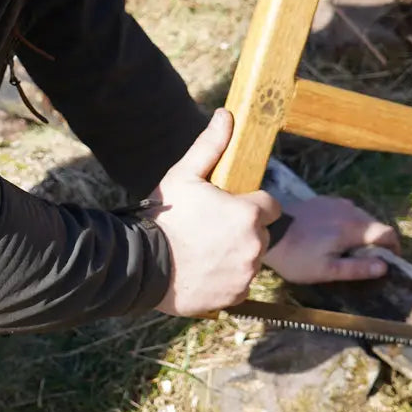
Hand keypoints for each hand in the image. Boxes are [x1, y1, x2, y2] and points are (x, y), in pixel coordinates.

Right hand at [152, 109, 280, 315]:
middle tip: (210, 228)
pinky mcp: (237, 295)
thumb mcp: (183, 175)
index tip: (227, 206)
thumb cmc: (164, 217)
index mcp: (248, 213)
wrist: (142, 266)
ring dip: (235, 253)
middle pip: (260, 232)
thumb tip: (226, 115)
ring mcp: (247, 273)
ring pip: (251, 258)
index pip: (269, 205)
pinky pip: (240, 283)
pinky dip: (227, 278)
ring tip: (203, 250)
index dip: (249, 203)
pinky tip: (202, 270)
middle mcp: (255, 244)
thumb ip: (210, 146)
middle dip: (242, 228)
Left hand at [262, 196, 399, 283]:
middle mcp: (346, 210)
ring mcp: (331, 202)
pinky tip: (333, 233)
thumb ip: (357, 268)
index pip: (386, 232)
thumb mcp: (326, 270)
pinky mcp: (318, 200)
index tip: (389, 260)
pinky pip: (342, 209)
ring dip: (361, 229)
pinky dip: (346, 220)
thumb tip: (384, 266)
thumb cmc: (295, 256)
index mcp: (352, 228)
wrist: (264, 231)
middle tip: (367, 258)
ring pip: (358, 214)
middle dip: (377, 239)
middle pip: (374, 222)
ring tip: (350, 247)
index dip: (393, 247)